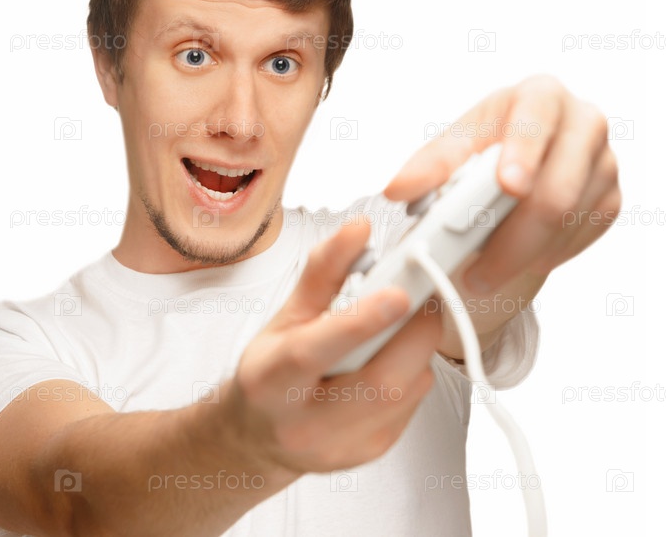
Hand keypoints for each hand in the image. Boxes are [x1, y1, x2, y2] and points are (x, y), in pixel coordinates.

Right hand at [226, 219, 441, 474]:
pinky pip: (413, 405)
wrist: (259, 437)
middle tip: (424, 293)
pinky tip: (392, 357)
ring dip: (417, 349)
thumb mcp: (283, 318)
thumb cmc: (269, 373)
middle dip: (414, 331)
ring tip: (402, 323)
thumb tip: (359, 230)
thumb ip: (323, 272)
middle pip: (379, 383)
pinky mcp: (371, 453)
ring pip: (406, 393)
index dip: (361, 321)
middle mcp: (305, 423)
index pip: (317, 351)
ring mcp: (342, 447)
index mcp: (271, 381)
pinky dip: (414, 371)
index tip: (398, 290)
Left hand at [384, 74, 620, 297]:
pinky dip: (544, 256)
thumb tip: (397, 189)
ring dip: (521, 257)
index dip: (523, 154)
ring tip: (483, 273)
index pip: (536, 120)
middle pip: (556, 189)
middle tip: (474, 274)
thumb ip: (426, 167)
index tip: (508, 187)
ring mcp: (603, 161)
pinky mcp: (611, 196)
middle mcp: (581, 122)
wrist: (515, 166)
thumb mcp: (451, 150)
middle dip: (511, 240)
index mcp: (538, 96)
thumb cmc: (481, 150)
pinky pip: (581, 237)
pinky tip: (517, 258)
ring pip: (567, 222)